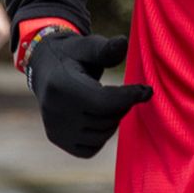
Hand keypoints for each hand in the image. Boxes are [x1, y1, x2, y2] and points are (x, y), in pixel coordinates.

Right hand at [25, 32, 151, 157]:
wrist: (46, 67)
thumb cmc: (74, 54)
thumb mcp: (89, 46)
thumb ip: (107, 48)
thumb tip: (123, 42)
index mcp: (61, 85)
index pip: (104, 101)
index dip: (130, 97)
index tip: (147, 90)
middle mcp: (54, 110)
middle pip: (105, 119)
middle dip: (123, 106)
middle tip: (126, 93)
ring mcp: (54, 128)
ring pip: (100, 136)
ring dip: (113, 121)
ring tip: (110, 102)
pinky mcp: (57, 139)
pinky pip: (90, 149)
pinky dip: (100, 137)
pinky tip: (100, 117)